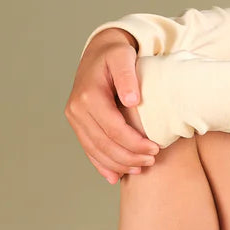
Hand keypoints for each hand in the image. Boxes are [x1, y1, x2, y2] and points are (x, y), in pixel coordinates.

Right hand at [65, 29, 161, 183]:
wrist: (98, 52)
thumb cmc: (115, 55)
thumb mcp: (123, 56)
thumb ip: (127, 76)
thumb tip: (132, 100)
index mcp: (88, 95)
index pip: (113, 129)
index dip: (134, 143)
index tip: (155, 149)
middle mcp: (76, 109)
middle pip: (104, 144)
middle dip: (129, 157)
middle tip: (151, 161)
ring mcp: (74, 119)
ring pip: (95, 150)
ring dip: (118, 164)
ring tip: (140, 168)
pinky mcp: (77, 125)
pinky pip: (88, 149)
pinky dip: (102, 165)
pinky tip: (115, 176)